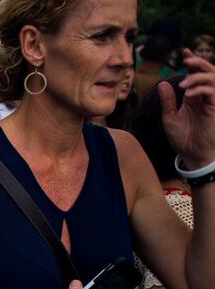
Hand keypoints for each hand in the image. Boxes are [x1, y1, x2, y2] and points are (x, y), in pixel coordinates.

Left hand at [160, 49, 214, 168]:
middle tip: (187, 58)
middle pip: (208, 71)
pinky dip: (201, 89)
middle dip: (198, 62)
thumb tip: (162, 84)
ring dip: (198, 76)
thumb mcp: (169, 118)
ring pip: (212, 79)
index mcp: (194, 96)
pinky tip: (188, 94)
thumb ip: (168, 101)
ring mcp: (212, 101)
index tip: (185, 51)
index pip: (196, 74)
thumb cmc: (182, 138)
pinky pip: (212, 92)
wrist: (192, 154)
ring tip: (183, 82)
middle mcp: (204, 96)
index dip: (192, 62)